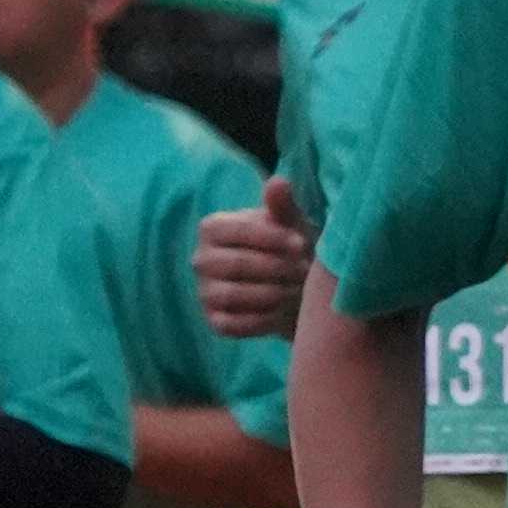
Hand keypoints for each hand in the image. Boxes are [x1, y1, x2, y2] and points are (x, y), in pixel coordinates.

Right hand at [195, 174, 314, 339]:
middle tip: (305, 272)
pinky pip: (233, 325)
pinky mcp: (214, 321)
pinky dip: (261, 321)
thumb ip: (281, 205)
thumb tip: (278, 182)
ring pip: (233, 296)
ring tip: (299, 291)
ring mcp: (205, 292)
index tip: (301, 244)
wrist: (294, 286)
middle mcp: (201, 260)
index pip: (235, 231)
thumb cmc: (288, 246)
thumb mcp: (289, 223)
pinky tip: (284, 312)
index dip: (270, 238)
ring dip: (272, 295)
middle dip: (277, 269)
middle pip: (236, 265)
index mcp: (212, 228)